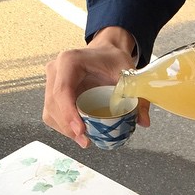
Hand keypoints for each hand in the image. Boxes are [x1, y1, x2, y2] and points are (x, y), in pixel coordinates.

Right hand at [43, 27, 149, 148]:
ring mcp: (51, 81)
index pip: (62, 91)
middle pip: (53, 104)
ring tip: (85, 139)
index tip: (81, 131)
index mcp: (70, 61)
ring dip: (65, 129)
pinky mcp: (52, 92)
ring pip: (50, 111)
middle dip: (68, 127)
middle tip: (86, 141)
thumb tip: (144, 122)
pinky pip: (52, 113)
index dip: (69, 114)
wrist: (106, 52)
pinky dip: (64, 126)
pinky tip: (79, 133)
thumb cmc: (114, 60)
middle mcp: (56, 70)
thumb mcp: (129, 75)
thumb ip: (139, 97)